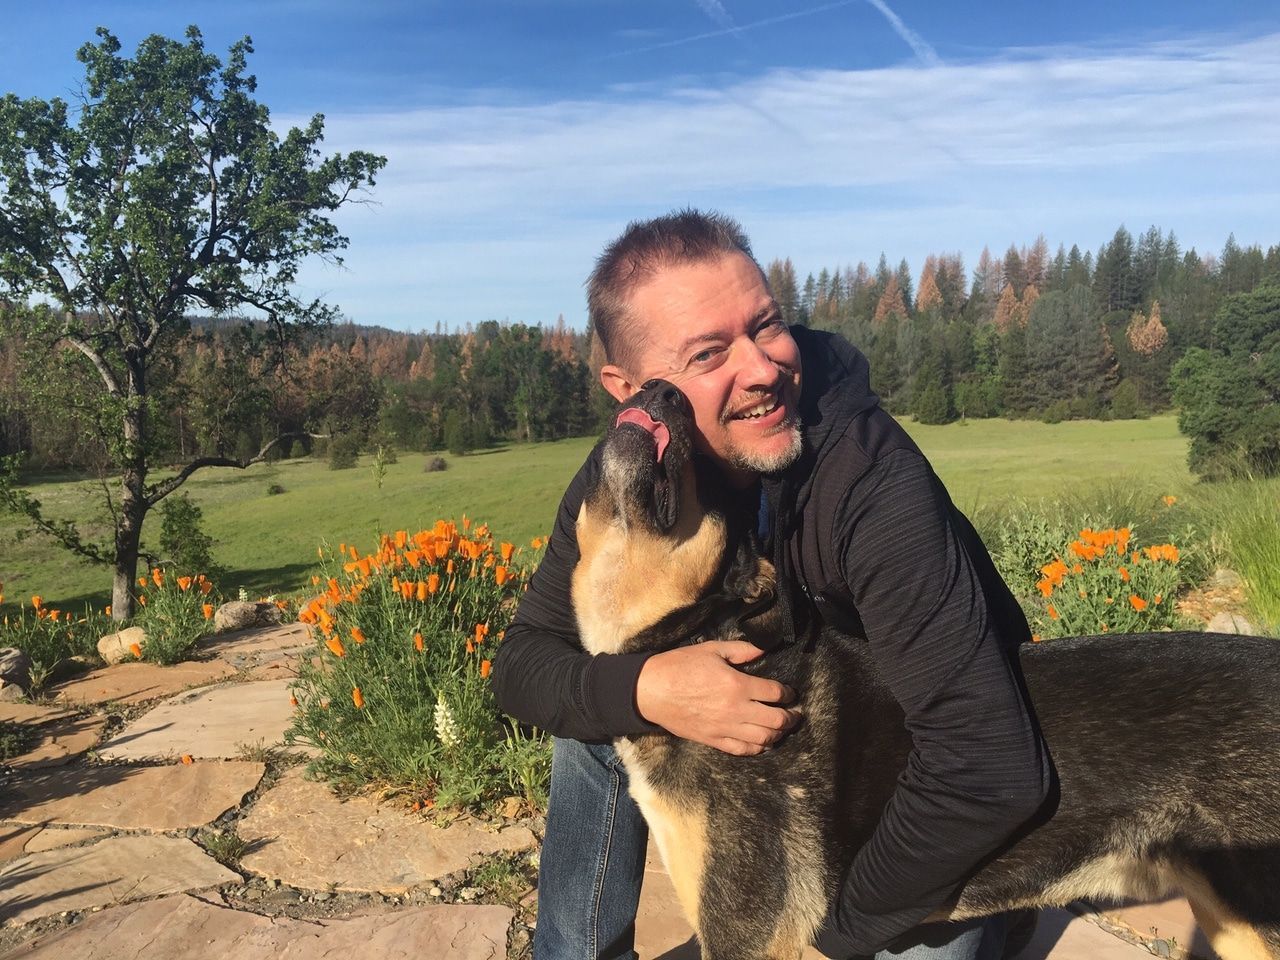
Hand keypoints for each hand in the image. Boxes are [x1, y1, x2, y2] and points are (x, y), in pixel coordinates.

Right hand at [635, 640, 799, 754]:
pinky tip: (762, 743)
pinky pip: (742, 750)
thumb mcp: (711, 650)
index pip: (774, 693)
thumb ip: (741, 650)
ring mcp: (725, 728)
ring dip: (777, 734)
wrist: (652, 690)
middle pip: (775, 720)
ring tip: (781, 729)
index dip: (787, 694)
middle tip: (794, 715)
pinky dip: (757, 749)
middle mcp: (736, 709)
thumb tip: (762, 650)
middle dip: (790, 718)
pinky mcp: (714, 740)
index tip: (790, 693)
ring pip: (763, 739)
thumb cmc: (680, 666)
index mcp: (737, 685)